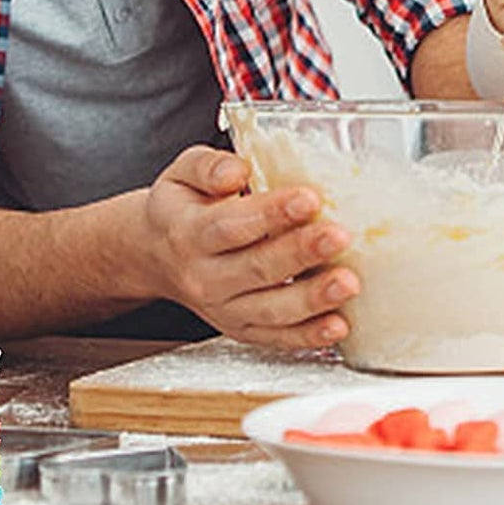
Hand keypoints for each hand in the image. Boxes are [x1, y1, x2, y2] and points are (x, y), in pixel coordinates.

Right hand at [137, 145, 359, 350]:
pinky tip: (337, 325)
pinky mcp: (241, 329)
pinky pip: (275, 338)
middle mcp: (203, 276)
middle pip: (256, 268)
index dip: (271, 213)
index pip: (231, 225)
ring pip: (270, 309)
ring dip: (312, 299)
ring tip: (347, 283)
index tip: (308, 198)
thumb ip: (208, 166)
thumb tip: (236, 171)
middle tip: (339, 236)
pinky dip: (308, 336)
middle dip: (301, 253)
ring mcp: (223, 308)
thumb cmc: (181, 209)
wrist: (155, 255)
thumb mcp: (182, 174)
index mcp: (188, 233)